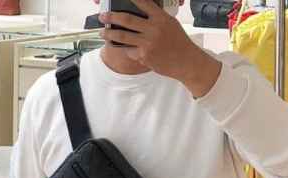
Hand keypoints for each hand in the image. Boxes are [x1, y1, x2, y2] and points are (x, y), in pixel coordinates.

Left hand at [98, 0, 221, 97]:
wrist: (186, 62)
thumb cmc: (179, 42)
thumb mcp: (170, 24)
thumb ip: (156, 18)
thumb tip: (140, 14)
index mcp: (161, 18)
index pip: (143, 3)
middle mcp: (153, 29)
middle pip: (127, 19)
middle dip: (112, 16)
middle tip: (102, 16)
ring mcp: (148, 43)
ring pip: (123, 36)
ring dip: (110, 34)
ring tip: (102, 32)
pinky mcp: (144, 56)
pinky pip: (130, 50)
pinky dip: (124, 48)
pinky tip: (120, 46)